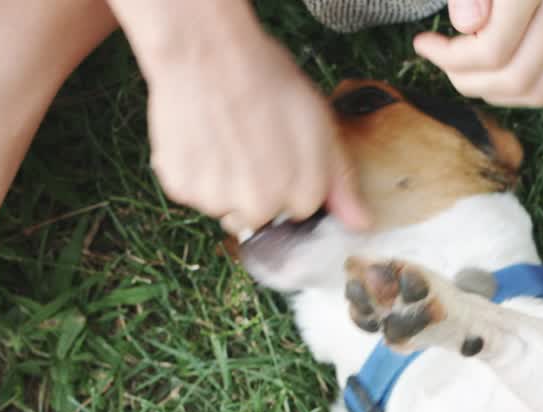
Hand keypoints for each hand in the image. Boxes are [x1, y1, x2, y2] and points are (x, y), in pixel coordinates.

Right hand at [110, 0, 368, 233]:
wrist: (211, 56)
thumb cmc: (269, 82)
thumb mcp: (322, 126)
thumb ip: (341, 182)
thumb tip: (360, 225)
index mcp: (301, 195)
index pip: (299, 210)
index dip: (291, 179)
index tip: (282, 152)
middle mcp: (261, 208)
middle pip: (259, 215)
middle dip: (256, 189)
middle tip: (250, 145)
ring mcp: (218, 201)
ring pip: (223, 207)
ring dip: (223, 184)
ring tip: (224, 138)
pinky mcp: (182, 188)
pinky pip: (190, 192)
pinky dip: (193, 172)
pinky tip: (201, 138)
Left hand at [413, 0, 542, 107]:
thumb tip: (468, 26)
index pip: (494, 49)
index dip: (449, 58)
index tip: (422, 43)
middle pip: (516, 76)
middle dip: (466, 79)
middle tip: (440, 57)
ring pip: (538, 89)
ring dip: (490, 90)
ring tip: (460, 66)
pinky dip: (514, 88)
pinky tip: (486, 68)